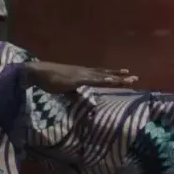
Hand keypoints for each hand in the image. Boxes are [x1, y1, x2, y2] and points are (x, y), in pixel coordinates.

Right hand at [22, 61, 138, 94]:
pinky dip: (103, 80)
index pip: (102, 75)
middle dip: (121, 77)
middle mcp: (86, 72)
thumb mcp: (66, 89)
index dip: (114, 76)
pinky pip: (93, 80)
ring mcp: (82, 74)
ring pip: (103, 77)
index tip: (127, 76)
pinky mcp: (76, 78)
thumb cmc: (50, 80)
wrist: (38, 72)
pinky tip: (112, 80)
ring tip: (129, 78)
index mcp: (84, 74)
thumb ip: (75, 94)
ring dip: (116, 78)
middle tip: (136, 78)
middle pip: (107, 75)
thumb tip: (81, 101)